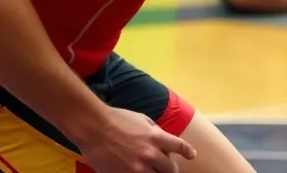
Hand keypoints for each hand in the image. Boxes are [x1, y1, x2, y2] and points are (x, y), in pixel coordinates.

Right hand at [77, 108, 196, 172]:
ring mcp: (137, 168)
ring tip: (153, 171)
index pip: (179, 146)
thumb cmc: (117, 119)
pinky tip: (136, 172)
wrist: (95, 127)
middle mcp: (150, 154)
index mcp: (156, 137)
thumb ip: (154, 131)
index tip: (191, 156)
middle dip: (170, 169)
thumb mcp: (142, 120)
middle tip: (167, 168)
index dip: (187, 152)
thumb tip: (162, 141)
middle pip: (170, 169)